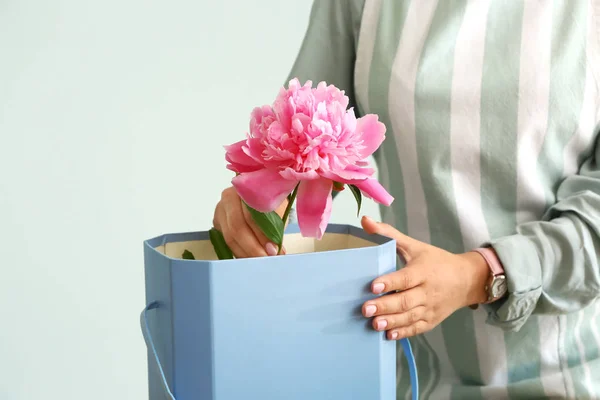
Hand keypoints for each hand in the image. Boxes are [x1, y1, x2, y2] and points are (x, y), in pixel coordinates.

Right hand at [213, 187, 287, 257]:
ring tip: (259, 261)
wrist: (260, 195)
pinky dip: (239, 252)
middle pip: (236, 227)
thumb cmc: (271, 203)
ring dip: (245, 253)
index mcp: (246, 189)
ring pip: (229, 236)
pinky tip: (250, 257)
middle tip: (265, 259)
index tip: (274, 250)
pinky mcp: (217, 220)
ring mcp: (220, 208)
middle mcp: (229, 196)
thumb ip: (275, 228)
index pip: (251, 216)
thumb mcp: (278, 211)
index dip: (262, 236)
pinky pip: (225, 240)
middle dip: (252, 247)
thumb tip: (274, 251)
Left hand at [360, 216, 489, 339]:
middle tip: (365, 309)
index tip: (373, 286)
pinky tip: (388, 335)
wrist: (467, 280)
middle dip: (385, 306)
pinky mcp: (432, 320)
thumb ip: (388, 234)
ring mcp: (430, 308)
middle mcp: (428, 291)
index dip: (390, 282)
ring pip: (410, 317)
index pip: (406, 278)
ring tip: (374, 323)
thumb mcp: (414, 245)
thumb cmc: (436, 261)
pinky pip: (417, 328)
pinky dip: (403, 333)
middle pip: (406, 300)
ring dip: (391, 322)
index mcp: (423, 271)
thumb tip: (365, 221)